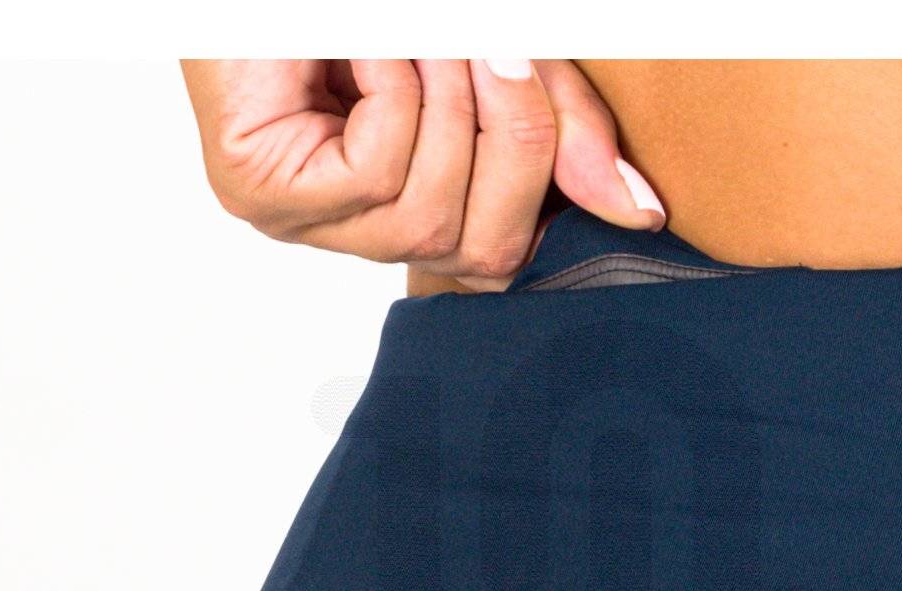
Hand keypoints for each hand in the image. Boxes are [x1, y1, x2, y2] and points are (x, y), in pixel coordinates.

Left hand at [180, 59, 664, 289]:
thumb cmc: (371, 10)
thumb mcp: (495, 62)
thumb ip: (563, 133)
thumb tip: (642, 213)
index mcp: (414, 210)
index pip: (509, 256)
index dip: (545, 173)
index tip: (539, 73)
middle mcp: (358, 235)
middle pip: (484, 254)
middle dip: (506, 137)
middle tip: (490, 45)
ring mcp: (303, 223)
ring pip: (427, 220)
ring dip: (444, 103)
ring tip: (415, 36)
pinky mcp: (258, 194)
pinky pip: (374, 176)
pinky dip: (390, 90)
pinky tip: (361, 48)